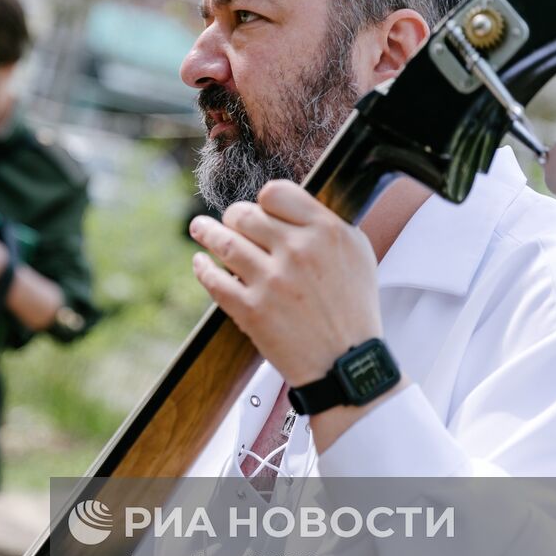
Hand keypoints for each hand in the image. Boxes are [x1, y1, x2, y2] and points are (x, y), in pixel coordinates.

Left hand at [189, 179, 382, 385]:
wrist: (346, 363)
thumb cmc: (353, 307)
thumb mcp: (356, 253)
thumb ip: (324, 224)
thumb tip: (288, 206)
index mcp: (326, 232)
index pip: (276, 193)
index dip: (262, 200)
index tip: (259, 209)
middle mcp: (298, 252)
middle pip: (245, 215)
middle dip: (233, 216)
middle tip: (229, 222)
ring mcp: (273, 281)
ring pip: (224, 243)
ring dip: (206, 232)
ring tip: (198, 228)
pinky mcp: (252, 310)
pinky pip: (214, 281)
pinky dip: (202, 268)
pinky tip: (200, 263)